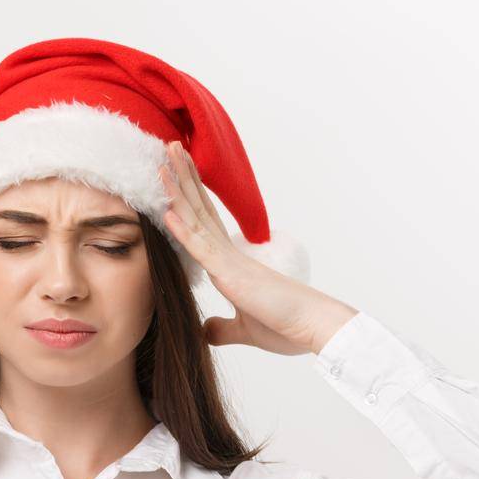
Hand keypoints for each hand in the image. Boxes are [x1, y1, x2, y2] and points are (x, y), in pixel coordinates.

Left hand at [157, 139, 354, 355]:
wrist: (314, 329)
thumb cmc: (287, 326)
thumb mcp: (245, 330)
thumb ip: (223, 329)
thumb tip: (205, 330)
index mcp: (232, 264)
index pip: (206, 223)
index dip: (190, 198)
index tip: (177, 174)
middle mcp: (230, 255)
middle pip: (201, 209)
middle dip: (184, 179)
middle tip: (170, 147)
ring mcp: (231, 262)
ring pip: (198, 220)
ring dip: (179, 191)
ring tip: (164, 160)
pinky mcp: (233, 276)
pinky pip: (203, 249)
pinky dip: (183, 230)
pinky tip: (167, 211)